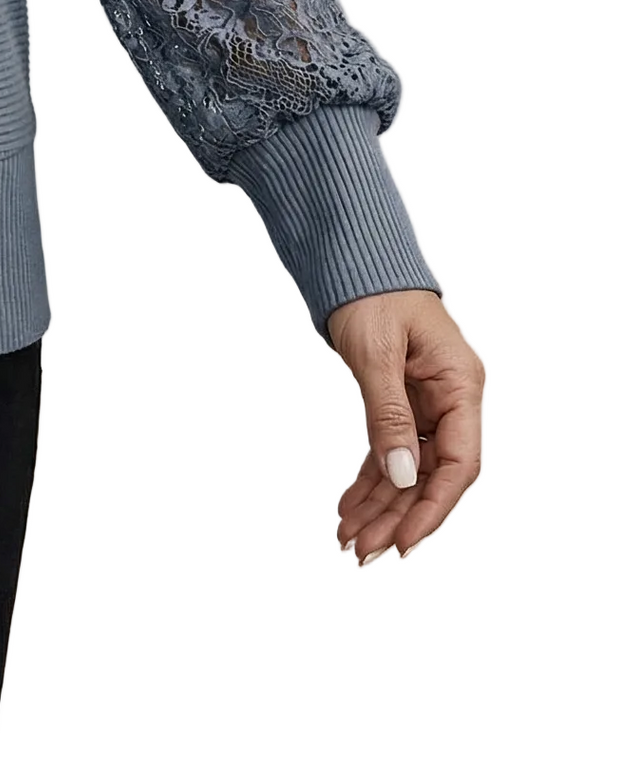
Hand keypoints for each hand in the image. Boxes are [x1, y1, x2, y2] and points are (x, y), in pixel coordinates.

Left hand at [325, 288, 483, 562]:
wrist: (355, 259)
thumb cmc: (372, 291)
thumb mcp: (377, 352)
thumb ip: (388, 413)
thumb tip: (402, 476)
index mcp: (460, 385)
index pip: (459, 463)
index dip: (433, 508)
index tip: (405, 543)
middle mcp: (449, 399)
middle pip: (431, 475)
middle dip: (397, 516)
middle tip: (361, 550)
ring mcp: (426, 403)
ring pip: (407, 469)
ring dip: (380, 505)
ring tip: (348, 538)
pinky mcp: (401, 402)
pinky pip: (388, 450)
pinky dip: (370, 479)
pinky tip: (349, 506)